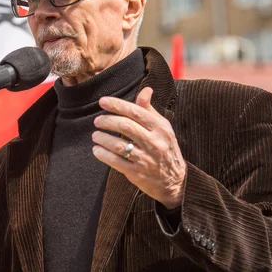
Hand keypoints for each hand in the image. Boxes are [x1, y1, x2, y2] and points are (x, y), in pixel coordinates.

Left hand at [91, 87, 185, 208]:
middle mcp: (155, 142)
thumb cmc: (165, 148)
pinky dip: (103, 154)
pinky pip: (116, 161)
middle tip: (97, 121)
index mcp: (160, 128)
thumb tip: (146, 90)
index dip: (117, 105)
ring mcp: (146, 159)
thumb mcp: (163, 128)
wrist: (175, 181)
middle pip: (126, 126)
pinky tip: (97, 150)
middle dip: (107, 121)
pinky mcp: (137, 173)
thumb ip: (149, 110)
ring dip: (103, 138)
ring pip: (119, 145)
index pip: (136, 112)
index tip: (102, 101)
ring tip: (95, 135)